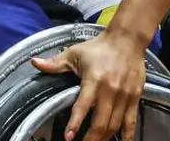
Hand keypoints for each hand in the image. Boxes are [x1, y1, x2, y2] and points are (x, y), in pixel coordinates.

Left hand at [31, 31, 147, 140]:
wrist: (128, 39)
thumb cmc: (99, 47)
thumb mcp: (75, 53)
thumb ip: (55, 63)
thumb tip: (34, 62)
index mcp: (93, 80)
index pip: (83, 106)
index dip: (75, 123)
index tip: (68, 137)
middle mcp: (110, 90)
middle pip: (101, 123)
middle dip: (90, 138)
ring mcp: (124, 95)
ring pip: (115, 125)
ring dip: (105, 138)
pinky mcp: (135, 97)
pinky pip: (131, 121)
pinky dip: (127, 135)